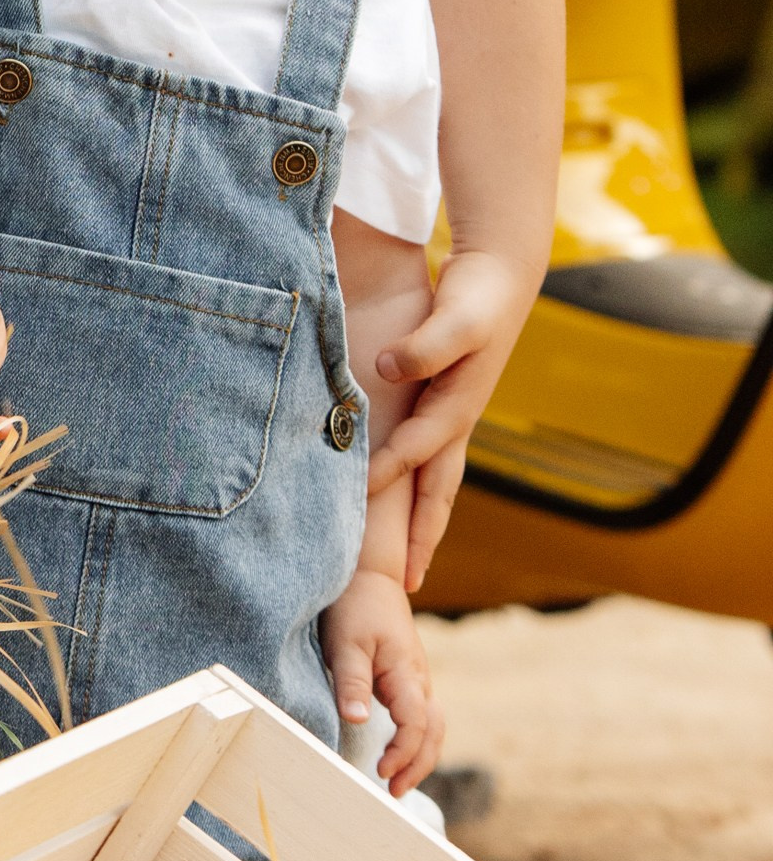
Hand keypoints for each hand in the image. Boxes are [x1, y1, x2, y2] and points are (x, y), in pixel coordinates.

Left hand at [323, 567, 444, 795]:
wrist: (368, 573)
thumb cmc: (355, 605)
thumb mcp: (346, 643)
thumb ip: (352, 682)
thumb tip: (358, 721)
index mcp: (408, 673)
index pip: (416, 725)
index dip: (403, 754)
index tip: (382, 773)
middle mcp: (419, 679)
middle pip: (433, 732)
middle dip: (418, 765)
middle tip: (392, 791)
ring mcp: (417, 678)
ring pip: (432, 725)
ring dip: (419, 755)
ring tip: (395, 781)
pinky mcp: (407, 676)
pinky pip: (421, 715)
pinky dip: (415, 739)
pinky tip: (395, 751)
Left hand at [369, 247, 536, 588]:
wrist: (503, 276)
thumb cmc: (478, 295)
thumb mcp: (456, 317)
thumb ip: (426, 345)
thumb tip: (388, 367)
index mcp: (459, 403)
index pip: (418, 449)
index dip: (388, 471)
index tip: (356, 498)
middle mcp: (458, 418)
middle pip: (438, 489)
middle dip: (422, 536)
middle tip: (407, 584)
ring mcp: (453, 414)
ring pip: (434, 479)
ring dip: (419, 520)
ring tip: (404, 562)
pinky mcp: (442, 402)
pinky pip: (424, 456)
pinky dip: (412, 485)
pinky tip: (392, 497)